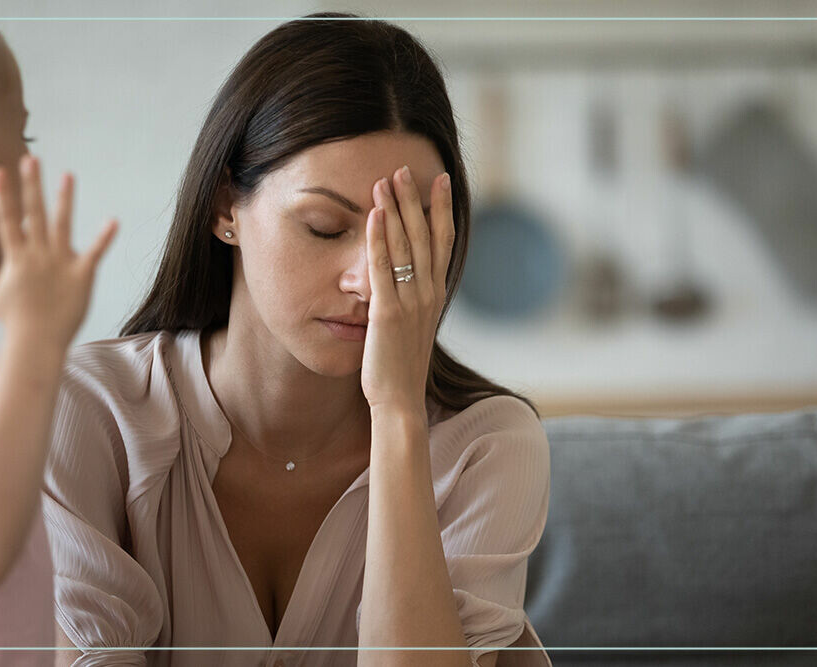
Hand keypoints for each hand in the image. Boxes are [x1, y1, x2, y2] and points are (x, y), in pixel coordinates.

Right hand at [0, 155, 117, 351]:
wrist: (37, 345)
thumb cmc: (15, 321)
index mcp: (16, 258)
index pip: (7, 220)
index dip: (3, 195)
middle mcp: (37, 256)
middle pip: (34, 215)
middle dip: (32, 186)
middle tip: (31, 159)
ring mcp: (60, 264)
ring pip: (63, 226)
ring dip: (64, 200)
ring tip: (67, 176)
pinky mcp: (81, 276)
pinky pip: (94, 253)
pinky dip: (104, 238)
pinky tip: (114, 221)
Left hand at [360, 166, 453, 416]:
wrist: (399, 401)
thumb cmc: (401, 367)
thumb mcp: (413, 327)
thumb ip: (414, 301)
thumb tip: (411, 281)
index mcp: (436, 294)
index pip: (443, 242)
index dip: (441, 209)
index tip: (439, 180)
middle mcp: (428, 293)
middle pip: (424, 235)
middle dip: (414, 199)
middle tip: (404, 169)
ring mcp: (410, 302)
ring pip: (405, 246)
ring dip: (394, 210)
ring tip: (385, 180)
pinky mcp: (387, 313)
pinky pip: (382, 268)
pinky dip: (378, 239)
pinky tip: (373, 215)